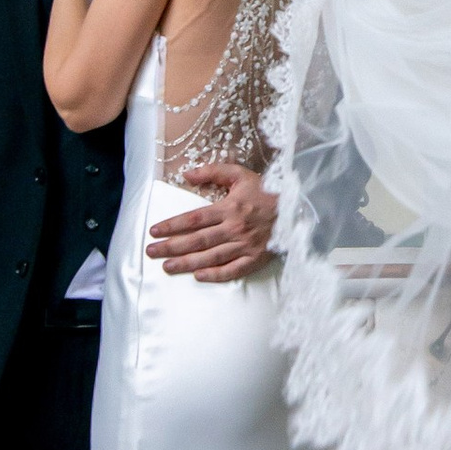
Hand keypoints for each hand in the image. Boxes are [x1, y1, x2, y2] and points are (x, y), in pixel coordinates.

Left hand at [148, 162, 276, 283]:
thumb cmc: (267, 190)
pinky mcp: (256, 259)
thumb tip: (186, 174)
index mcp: (229, 207)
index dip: (172, 225)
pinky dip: (216, 275)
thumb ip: (212, 172)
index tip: (154, 231)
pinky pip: (233, 270)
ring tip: (167, 267)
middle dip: (172, 247)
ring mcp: (245, 245)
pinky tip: (199, 276)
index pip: (194, 219)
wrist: (299, 207)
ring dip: (187, 263)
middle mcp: (235, 228)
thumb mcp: (240, 174)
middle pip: (197, 240)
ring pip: (211, 257)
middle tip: (151, 252)